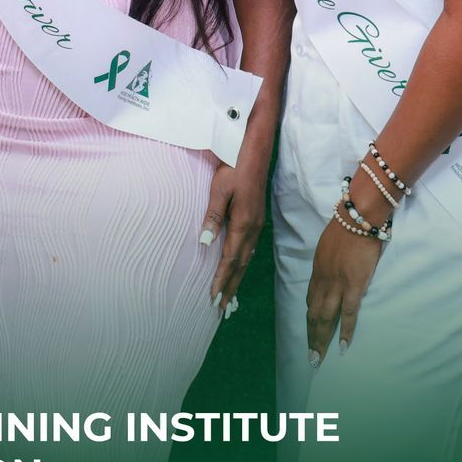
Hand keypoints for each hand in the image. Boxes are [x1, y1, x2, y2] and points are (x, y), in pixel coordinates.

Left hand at [201, 156, 266, 316]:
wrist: (254, 153)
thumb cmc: (233, 168)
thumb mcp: (219, 190)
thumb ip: (213, 216)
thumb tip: (205, 242)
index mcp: (243, 224)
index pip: (230, 259)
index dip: (222, 279)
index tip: (214, 297)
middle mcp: (252, 229)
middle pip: (241, 265)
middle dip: (231, 286)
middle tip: (221, 308)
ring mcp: (256, 225)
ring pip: (246, 259)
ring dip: (237, 278)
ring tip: (229, 296)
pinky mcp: (256, 220)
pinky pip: (249, 249)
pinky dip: (242, 264)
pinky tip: (238, 268)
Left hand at [305, 218, 383, 365]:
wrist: (356, 218)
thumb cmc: (346, 227)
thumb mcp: (328, 247)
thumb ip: (328, 263)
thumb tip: (332, 272)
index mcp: (318, 271)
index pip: (310, 299)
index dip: (310, 317)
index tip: (310, 331)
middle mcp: (323, 281)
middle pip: (313, 313)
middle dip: (311, 336)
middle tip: (310, 356)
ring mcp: (337, 284)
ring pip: (325, 317)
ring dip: (321, 340)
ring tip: (318, 358)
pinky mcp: (353, 285)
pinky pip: (348, 312)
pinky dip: (345, 331)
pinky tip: (342, 346)